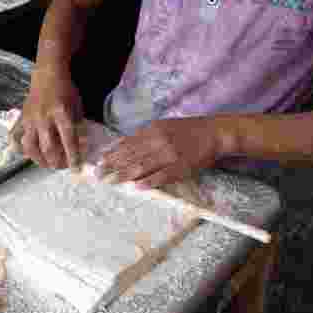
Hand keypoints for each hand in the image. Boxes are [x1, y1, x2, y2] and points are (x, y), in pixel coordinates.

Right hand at [12, 64, 83, 168]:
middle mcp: (44, 117)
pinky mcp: (21, 118)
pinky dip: (20, 148)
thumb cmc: (66, 90)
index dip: (72, 156)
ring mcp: (30, 119)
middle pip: (48, 147)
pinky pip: (16, 137)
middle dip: (55, 162)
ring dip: (38, 159)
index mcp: (61, 113)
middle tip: (61, 166)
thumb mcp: (77, 106)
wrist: (48, 74)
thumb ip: (79, 126)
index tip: (76, 167)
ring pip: (30, 146)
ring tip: (46, 164)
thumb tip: (81, 148)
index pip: (68, 139)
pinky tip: (27, 154)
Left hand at [98, 117, 237, 187]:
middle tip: (98, 175)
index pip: (128, 143)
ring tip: (111, 181)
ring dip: (125, 174)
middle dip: (113, 165)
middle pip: (131, 155)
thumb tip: (121, 144)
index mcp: (153, 130)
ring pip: (143, 165)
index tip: (99, 162)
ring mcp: (170, 154)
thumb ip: (143, 135)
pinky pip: (163, 176)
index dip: (112, 153)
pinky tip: (137, 187)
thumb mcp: (163, 126)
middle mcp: (159, 141)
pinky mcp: (181, 167)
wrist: (213, 133)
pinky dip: (149, 181)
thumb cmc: (187, 130)